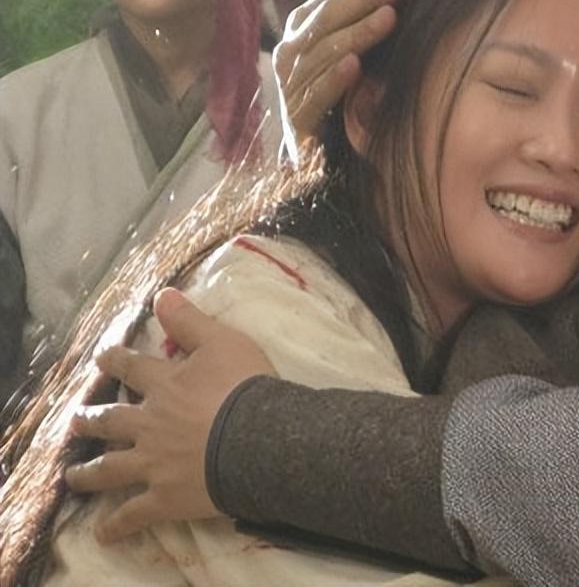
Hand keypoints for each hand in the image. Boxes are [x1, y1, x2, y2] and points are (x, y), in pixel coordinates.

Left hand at [64, 289, 276, 540]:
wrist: (259, 440)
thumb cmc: (246, 388)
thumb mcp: (224, 342)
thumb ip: (190, 320)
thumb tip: (162, 293)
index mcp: (165, 385)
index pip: (132, 367)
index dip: (115, 360)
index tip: (103, 357)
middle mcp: (149, 423)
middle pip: (111, 420)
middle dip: (92, 419)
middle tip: (78, 420)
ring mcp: (151, 463)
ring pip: (110, 468)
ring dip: (89, 472)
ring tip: (74, 476)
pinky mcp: (162, 497)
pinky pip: (133, 514)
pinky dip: (116, 525)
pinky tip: (103, 532)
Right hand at [274, 0, 404, 161]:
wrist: (321, 159)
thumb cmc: (340, 88)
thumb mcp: (350, 37)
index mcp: (302, 30)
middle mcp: (290, 55)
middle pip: (325, 20)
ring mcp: (290, 88)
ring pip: (321, 54)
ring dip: (355, 33)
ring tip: (388, 18)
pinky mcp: (298, 122)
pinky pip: (315, 97)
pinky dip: (333, 80)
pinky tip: (356, 67)